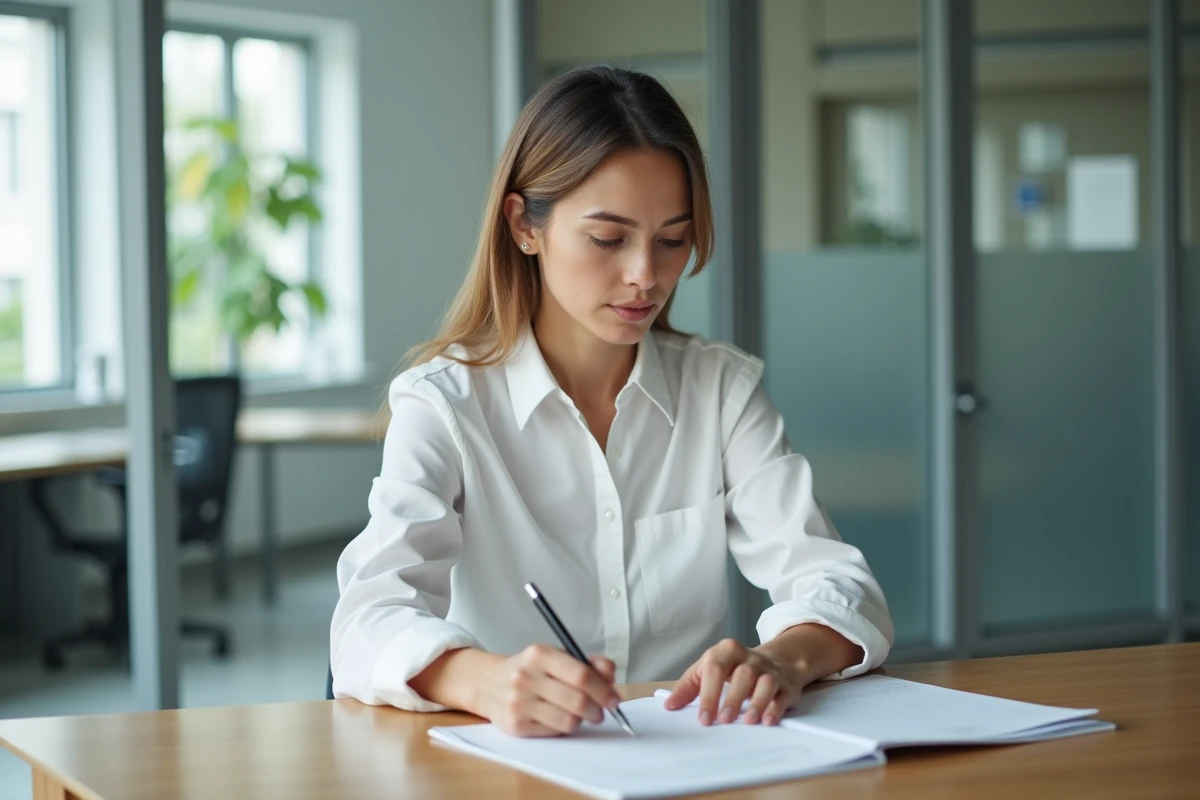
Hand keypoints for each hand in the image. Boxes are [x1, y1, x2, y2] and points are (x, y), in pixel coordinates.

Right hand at [474, 644, 620, 736]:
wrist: (488, 684)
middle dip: (597, 710)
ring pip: (568, 720)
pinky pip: (553, 732)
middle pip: (578, 700)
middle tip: (601, 712)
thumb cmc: (530, 671)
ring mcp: (519, 702)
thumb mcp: (556, 657)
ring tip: (578, 715)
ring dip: (581, 720)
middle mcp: (526, 677)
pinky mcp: (515, 725)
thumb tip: (610, 674)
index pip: (581, 674)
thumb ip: (587, 664)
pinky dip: (563, 728)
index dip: (604, 690)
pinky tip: (558, 719)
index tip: (614, 699)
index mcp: (539, 654)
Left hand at [662, 638, 805, 726]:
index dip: (709, 694)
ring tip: (748, 721)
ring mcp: (770, 671)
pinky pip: (782, 695)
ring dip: (757, 702)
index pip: (715, 669)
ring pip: (765, 682)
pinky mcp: (786, 685)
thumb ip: (689, 686)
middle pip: (742, 674)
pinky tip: (768, 720)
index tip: (704, 718)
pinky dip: (776, 708)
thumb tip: (670, 705)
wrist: (778, 660)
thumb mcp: (709, 668)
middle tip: (724, 720)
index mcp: (726, 651)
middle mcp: (750, 659)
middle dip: (733, 698)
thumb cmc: (735, 667)